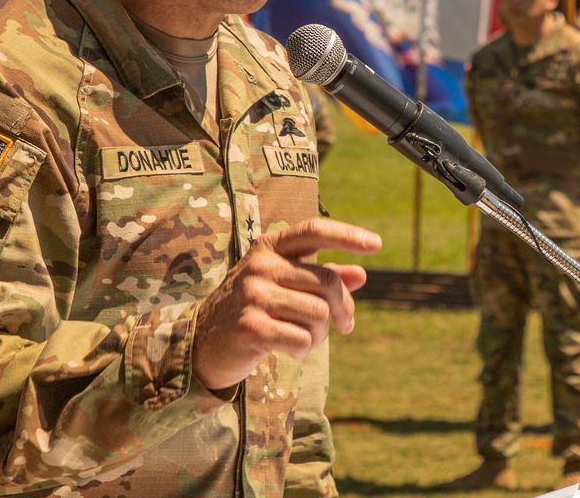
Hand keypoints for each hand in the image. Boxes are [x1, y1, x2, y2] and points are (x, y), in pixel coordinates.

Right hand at [192, 218, 380, 390]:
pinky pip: (302, 339)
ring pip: (320, 314)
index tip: (376, 243)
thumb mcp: (284, 285)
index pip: (314, 230)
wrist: (203, 344)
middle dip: (344, 308)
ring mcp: (254, 294)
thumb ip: (321, 277)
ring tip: (304, 336)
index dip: (347, 235)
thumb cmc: (253, 309)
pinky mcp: (251, 326)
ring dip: (321, 334)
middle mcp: (261, 265)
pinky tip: (289, 348)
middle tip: (346, 326)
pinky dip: (304, 349)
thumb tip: (361, 275)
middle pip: (328, 282)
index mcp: (270, 247)